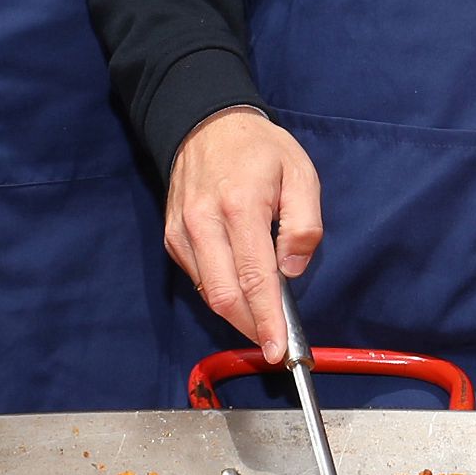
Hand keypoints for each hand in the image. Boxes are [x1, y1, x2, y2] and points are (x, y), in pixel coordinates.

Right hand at [168, 107, 322, 357]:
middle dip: (251, 328)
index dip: (267, 320)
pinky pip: (198, 279)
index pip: (254, 278)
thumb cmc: (260, 150)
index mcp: (240, 205)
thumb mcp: (300, 173)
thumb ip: (304, 223)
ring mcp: (182, 232)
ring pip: (208, 293)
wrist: (205, 124)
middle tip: (275, 344)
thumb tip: (292, 269)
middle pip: (224, 296)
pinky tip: (241, 289)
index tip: (278, 350)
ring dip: (237, 314)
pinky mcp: (172, 238)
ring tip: (264, 319)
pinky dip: (221, 292)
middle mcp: (203, 222)